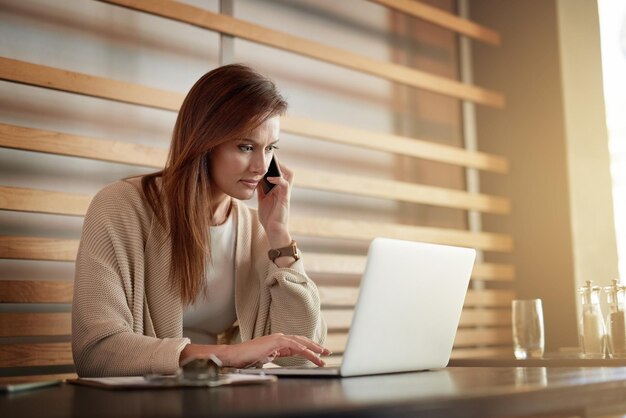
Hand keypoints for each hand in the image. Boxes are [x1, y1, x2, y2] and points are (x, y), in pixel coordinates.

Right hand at [180, 333, 330, 367]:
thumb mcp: (265, 358)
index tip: (318, 353)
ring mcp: (278, 338)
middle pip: (301, 341)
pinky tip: (312, 355)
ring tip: (323, 355)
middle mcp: (279, 338)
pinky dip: (305, 350)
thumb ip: (274, 356)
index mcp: (277, 342)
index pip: (297, 344)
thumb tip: (279, 357)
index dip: (308, 348)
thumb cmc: (246, 358)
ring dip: (314, 349)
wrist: (235, 355)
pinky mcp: (277, 341)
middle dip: (315, 346)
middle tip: (326, 352)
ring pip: (301, 343)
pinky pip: (295, 346)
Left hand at [257, 161, 293, 248]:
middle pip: (287, 170)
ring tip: (271, 164)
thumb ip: (261, 188)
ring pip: (289, 174)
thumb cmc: (268, 217)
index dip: (275, 163)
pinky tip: (270, 178)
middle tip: (270, 157)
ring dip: (281, 168)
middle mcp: (284, 189)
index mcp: (279, 188)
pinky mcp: (285, 199)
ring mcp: (285, 193)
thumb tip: (255, 177)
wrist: (273, 230)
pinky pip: (285, 185)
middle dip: (279, 162)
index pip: (280, 171)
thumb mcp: (262, 199)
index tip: (266, 157)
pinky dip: (278, 179)